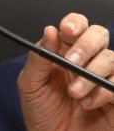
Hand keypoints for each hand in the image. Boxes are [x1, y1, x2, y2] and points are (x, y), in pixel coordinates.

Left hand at [18, 13, 113, 129]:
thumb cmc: (41, 112)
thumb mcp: (31, 84)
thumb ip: (38, 57)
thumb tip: (49, 30)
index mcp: (64, 51)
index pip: (76, 26)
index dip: (74, 23)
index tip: (66, 30)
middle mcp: (87, 60)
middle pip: (99, 34)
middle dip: (85, 45)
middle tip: (71, 61)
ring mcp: (104, 78)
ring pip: (112, 58)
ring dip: (91, 74)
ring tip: (74, 93)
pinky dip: (103, 92)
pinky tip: (87, 103)